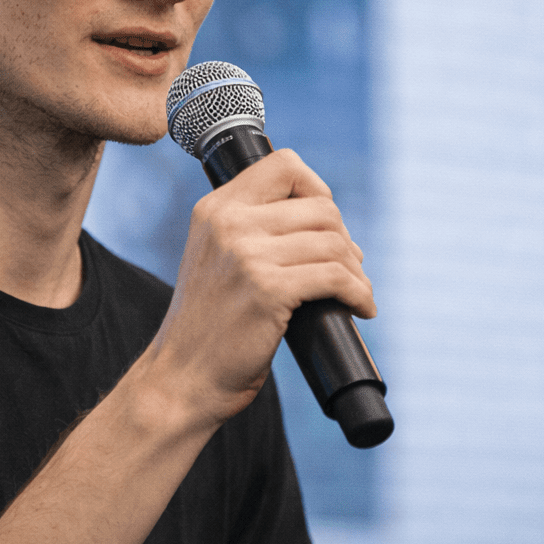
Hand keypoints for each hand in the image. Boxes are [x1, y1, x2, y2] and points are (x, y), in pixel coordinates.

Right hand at [147, 148, 375, 425]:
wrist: (182, 378)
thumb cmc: (208, 326)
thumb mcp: (216, 258)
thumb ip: (251, 229)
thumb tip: (326, 219)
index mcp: (215, 208)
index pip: (285, 165)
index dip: (317, 190)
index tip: (326, 224)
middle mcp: (228, 223)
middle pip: (320, 207)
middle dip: (345, 239)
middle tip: (348, 269)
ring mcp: (247, 255)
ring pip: (334, 242)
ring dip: (357, 271)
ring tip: (357, 292)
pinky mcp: (268, 289)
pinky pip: (336, 277)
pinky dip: (359, 293)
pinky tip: (361, 308)